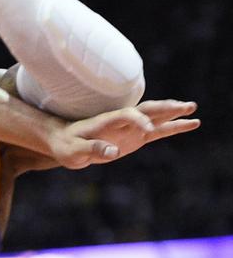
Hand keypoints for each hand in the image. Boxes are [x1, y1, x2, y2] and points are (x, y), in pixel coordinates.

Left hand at [49, 99, 199, 168]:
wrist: (63, 142)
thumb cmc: (66, 145)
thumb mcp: (74, 150)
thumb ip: (93, 149)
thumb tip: (113, 151)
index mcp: (105, 121)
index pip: (126, 115)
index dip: (138, 120)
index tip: (148, 129)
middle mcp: (121, 121)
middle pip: (146, 110)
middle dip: (165, 108)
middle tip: (187, 105)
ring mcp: (130, 128)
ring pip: (155, 118)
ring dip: (174, 114)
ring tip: (194, 109)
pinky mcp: (135, 137)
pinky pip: (158, 131)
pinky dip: (173, 127)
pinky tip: (191, 124)